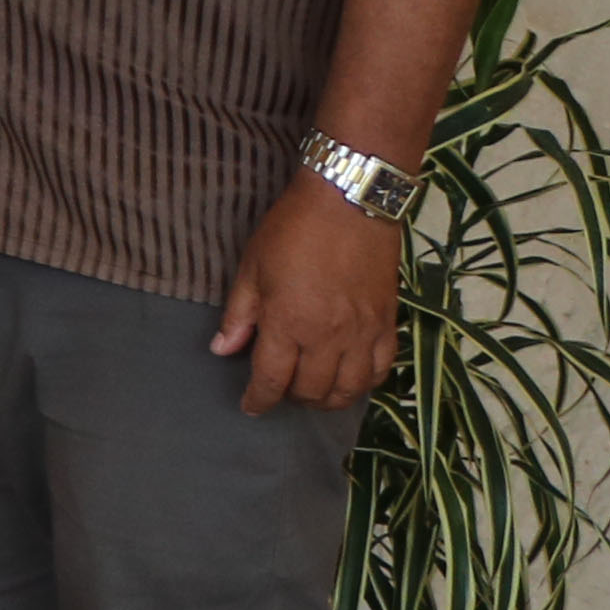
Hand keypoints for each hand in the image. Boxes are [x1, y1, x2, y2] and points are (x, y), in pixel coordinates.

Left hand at [211, 180, 406, 414]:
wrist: (349, 202)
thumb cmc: (292, 230)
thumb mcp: (252, 269)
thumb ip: (239, 315)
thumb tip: (222, 350)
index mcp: (288, 323)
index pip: (271, 379)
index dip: (258, 400)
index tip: (251, 407)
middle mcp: (328, 336)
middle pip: (311, 390)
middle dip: (291, 398)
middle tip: (280, 390)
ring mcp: (362, 333)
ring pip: (349, 389)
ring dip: (328, 398)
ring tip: (313, 392)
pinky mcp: (387, 323)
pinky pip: (382, 369)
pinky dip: (365, 383)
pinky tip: (351, 379)